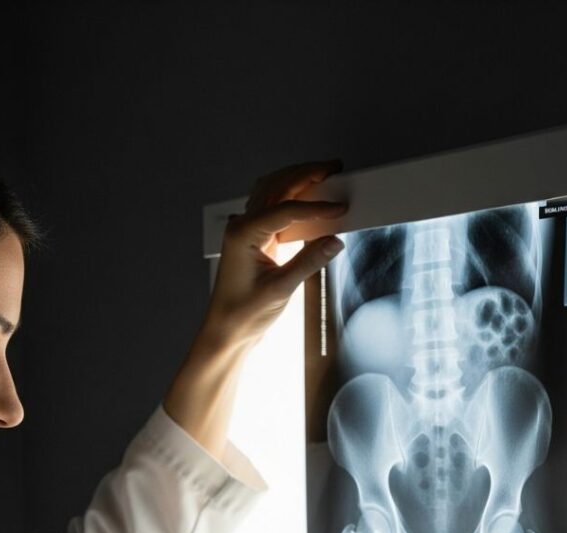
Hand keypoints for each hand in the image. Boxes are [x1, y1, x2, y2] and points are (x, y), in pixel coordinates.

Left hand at [201, 159, 347, 347]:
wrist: (226, 331)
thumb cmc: (243, 314)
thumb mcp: (280, 289)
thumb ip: (308, 262)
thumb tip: (335, 241)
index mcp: (242, 234)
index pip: (285, 209)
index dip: (315, 206)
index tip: (339, 208)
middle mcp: (241, 227)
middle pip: (276, 188)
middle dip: (305, 174)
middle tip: (334, 167)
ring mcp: (245, 231)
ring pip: (272, 191)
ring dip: (297, 178)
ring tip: (323, 173)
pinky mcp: (253, 239)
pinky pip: (272, 207)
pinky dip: (290, 195)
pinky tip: (306, 194)